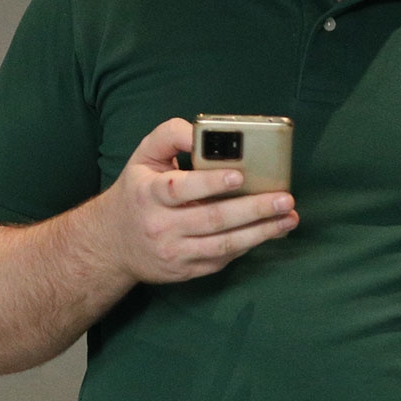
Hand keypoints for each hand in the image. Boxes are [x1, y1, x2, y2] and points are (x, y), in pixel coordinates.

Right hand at [84, 118, 297, 284]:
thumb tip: (202, 130)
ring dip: (260, 232)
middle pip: (212, 219)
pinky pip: (222, 259)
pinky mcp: (185, 270)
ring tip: (288, 218)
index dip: (209, 183)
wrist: (112, 244)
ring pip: (223, 245)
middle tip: (284, 199)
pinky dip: (248, 245)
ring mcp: (174, 252)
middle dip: (253, 209)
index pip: (179, 189)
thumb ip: (171, 135)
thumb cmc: (137, 192)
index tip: (238, 175)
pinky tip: (269, 232)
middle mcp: (160, 226)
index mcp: (148, 193)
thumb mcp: (143, 156)